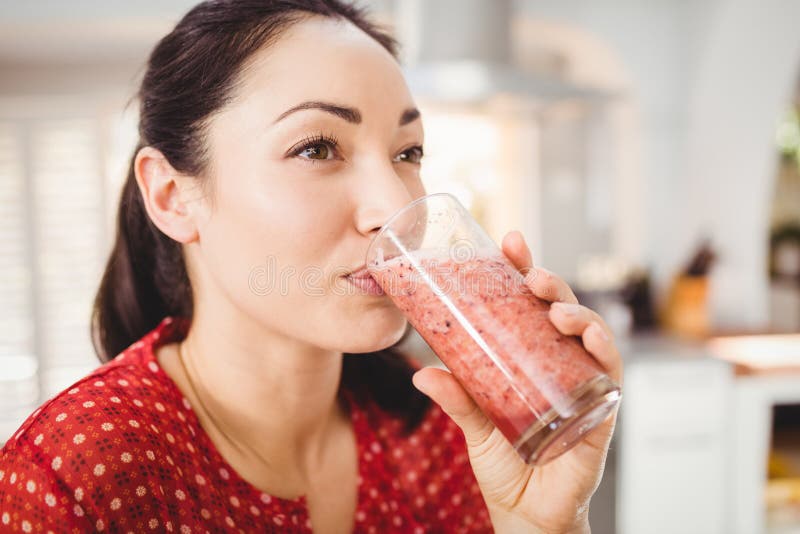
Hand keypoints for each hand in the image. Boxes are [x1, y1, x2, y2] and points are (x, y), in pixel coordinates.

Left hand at [411, 230, 622, 532]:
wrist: (528, 513)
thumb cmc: (505, 464)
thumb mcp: (475, 425)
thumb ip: (455, 399)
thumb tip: (420, 372)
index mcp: (527, 357)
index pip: (526, 304)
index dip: (522, 270)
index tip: (509, 242)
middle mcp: (558, 362)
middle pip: (559, 309)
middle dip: (549, 284)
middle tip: (531, 274)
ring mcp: (582, 381)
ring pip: (588, 332)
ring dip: (575, 312)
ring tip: (553, 309)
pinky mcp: (602, 408)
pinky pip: (610, 370)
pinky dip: (603, 347)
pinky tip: (589, 335)